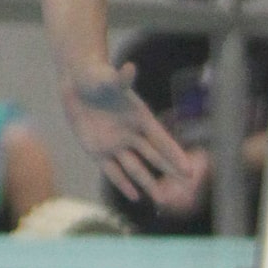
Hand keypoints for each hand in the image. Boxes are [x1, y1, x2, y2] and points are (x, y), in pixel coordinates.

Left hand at [62, 63, 205, 206]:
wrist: (78, 82)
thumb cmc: (96, 76)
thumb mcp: (107, 78)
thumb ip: (120, 79)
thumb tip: (129, 68)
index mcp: (139, 117)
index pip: (160, 140)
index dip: (174, 155)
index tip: (189, 169)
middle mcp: (131, 134)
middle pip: (153, 157)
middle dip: (169, 171)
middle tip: (186, 187)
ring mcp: (115, 144)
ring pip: (135, 168)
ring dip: (147, 183)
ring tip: (161, 199)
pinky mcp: (97, 150)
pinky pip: (112, 170)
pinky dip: (123, 183)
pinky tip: (134, 196)